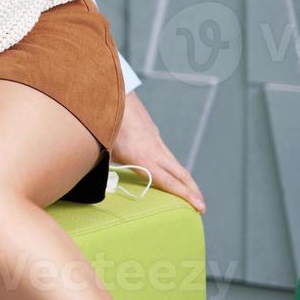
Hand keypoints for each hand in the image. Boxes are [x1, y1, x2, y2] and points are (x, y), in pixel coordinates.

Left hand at [112, 92, 205, 212]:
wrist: (113, 92)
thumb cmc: (103, 122)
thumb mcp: (101, 148)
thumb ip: (102, 167)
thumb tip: (96, 182)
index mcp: (142, 157)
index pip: (168, 181)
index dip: (184, 195)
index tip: (199, 207)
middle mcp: (154, 149)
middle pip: (180, 173)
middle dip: (193, 191)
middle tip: (202, 207)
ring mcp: (155, 139)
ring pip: (174, 162)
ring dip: (184, 178)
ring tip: (189, 192)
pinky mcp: (152, 131)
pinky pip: (165, 152)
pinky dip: (171, 164)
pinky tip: (167, 169)